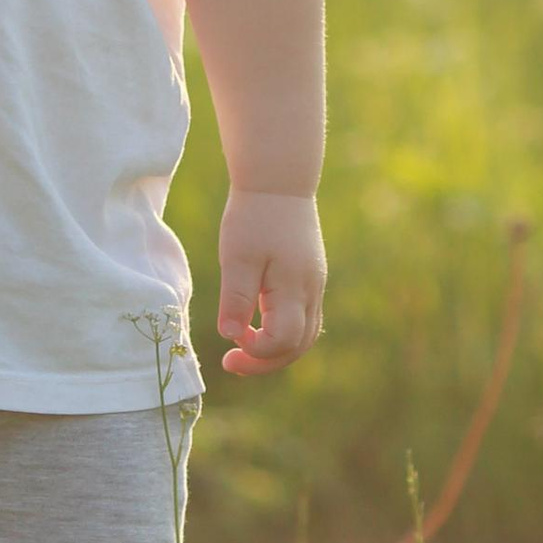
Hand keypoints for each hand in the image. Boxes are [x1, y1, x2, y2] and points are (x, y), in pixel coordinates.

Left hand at [214, 187, 325, 377]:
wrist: (278, 179)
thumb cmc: (254, 215)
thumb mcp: (238, 256)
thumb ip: (237, 298)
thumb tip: (231, 337)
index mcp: (295, 287)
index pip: (283, 341)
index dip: (256, 351)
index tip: (229, 341)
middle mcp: (311, 291)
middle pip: (298, 346)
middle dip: (265, 362)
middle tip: (230, 363)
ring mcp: (313, 284)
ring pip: (304, 335)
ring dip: (275, 350)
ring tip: (243, 350)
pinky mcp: (309, 276)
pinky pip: (303, 318)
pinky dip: (283, 332)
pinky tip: (257, 326)